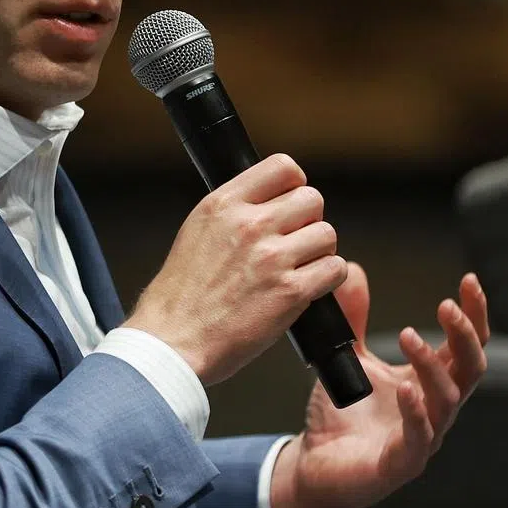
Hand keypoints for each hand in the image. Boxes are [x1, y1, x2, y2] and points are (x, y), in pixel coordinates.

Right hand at [124, 154, 348, 384]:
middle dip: (309, 220)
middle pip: (312, 199)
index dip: (294, 185)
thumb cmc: (180, 296)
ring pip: (327, 234)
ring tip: (298, 268)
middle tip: (294, 241)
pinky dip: (328, 280)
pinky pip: (334, 269)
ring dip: (319, 252)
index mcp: (223, 204)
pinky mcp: (290, 292)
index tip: (290, 202)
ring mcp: (271, 258)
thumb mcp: (196, 231)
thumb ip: (232, 212)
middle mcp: (249, 225)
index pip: (283, 167)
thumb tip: (266, 202)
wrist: (173, 340)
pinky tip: (307, 288)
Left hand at [269, 262, 488, 507]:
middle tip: (447, 306)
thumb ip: (355, 317)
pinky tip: (406, 391)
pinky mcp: (401, 462)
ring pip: (447, 399)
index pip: (464, 345)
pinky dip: (416, 412)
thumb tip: (354, 271)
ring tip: (408, 335)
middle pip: (469, 369)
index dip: (473, 315)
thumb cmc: (342, 414)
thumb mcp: (349, 356)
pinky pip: (419, 438)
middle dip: (465, 335)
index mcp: (428, 382)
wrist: (315, 464)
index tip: (469, 281)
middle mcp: (434, 408)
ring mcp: (423, 437)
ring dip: (431, 365)